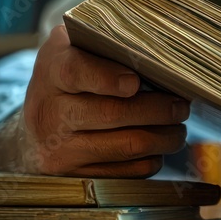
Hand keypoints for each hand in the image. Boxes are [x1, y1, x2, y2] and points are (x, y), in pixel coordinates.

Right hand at [0, 25, 188, 176]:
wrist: (38, 127)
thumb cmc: (71, 81)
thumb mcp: (76, 50)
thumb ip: (107, 42)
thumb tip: (163, 44)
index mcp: (52, 71)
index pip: (76, 72)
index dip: (109, 77)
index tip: (135, 82)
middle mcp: (50, 112)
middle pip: (114, 113)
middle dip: (160, 110)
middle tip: (182, 106)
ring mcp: (60, 149)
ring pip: (129, 145)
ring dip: (166, 137)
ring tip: (178, 128)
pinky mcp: (75, 177)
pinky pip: (128, 172)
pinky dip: (152, 159)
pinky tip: (157, 147)